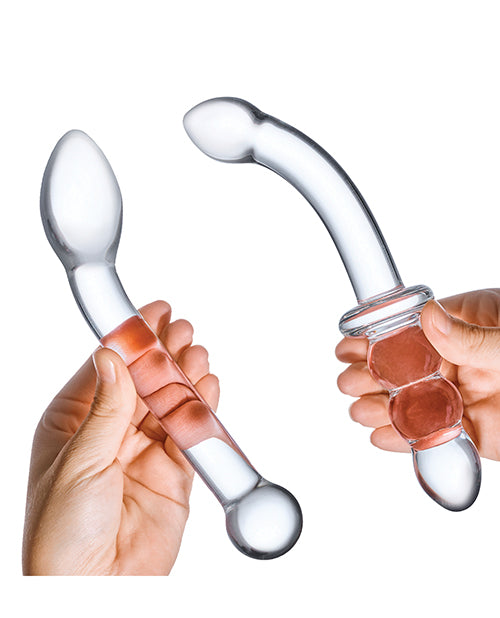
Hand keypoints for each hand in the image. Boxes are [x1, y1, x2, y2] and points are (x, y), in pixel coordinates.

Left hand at [23, 300, 219, 574]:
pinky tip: (208, 386)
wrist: (95, 592)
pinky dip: (202, 410)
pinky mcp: (174, 473)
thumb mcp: (78, 463)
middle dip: (162, 353)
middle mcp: (110, 433)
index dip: (130, 339)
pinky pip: (191, 433)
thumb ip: (106, 409)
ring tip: (197, 352)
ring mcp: (143, 451)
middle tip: (181, 329)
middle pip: (143, 381)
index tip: (150, 313)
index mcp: (74, 424)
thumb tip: (112, 357)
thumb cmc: (62, 535)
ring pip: (169, 402)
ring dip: (184, 376)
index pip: (107, 369)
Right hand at [336, 289, 499, 460]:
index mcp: (469, 325)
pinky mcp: (473, 434)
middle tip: (348, 380)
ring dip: (381, 407)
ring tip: (359, 409)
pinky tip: (381, 436)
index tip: (350, 345)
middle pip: (406, 368)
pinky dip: (405, 439)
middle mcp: (462, 361)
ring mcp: (465, 397)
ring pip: (413, 403)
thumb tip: (428, 317)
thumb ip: (472, 335)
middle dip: (372, 375)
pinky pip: (433, 436)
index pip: (413, 330)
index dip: (378, 338)